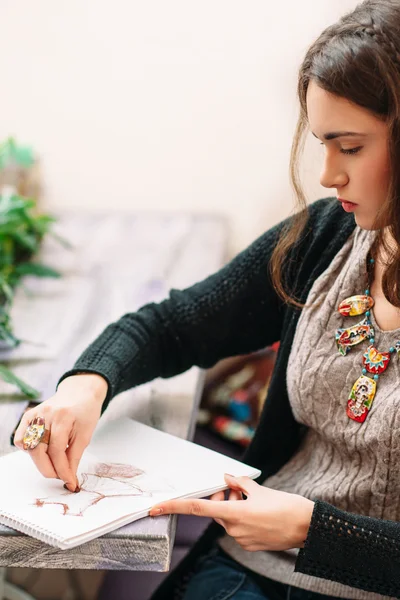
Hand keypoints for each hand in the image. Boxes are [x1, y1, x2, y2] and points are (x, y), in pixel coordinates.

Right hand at [13, 374, 107, 491]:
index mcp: (62, 417)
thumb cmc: (86, 411)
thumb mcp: (86, 434)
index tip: (69, 482)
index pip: (57, 451)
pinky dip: (29, 449)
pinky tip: (43, 450)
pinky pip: (20, 438)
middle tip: (60, 476)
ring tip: (54, 461)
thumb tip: (69, 478)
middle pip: (37, 450)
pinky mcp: (28, 416)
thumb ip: (75, 456)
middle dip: (48, 469)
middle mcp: (45, 414)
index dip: (62, 470)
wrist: (80, 391)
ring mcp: (35, 414)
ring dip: (39, 460)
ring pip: (27, 446)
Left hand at [149, 474, 313, 551]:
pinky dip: (242, 517)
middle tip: (237, 488)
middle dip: (222, 498)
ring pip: (227, 519)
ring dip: (234, 507)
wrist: (308, 527)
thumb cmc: (286, 505)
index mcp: (234, 514)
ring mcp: (242, 540)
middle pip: (216, 511)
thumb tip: (226, 478)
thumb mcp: (260, 489)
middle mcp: (234, 530)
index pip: (197, 508)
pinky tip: (259, 512)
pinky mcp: (249, 546)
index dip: (174, 506)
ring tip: (253, 499)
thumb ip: (239, 484)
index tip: (155, 507)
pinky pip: (238, 528)